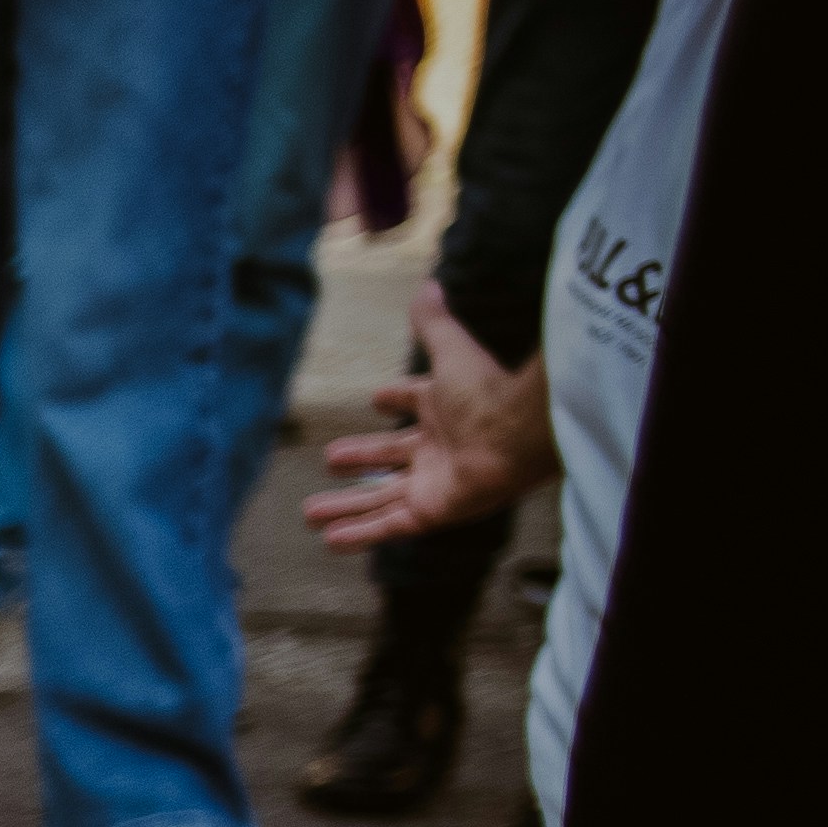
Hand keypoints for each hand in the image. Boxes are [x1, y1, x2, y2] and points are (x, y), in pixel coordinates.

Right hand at [302, 280, 549, 553]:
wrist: (518, 432)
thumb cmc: (488, 391)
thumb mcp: (452, 349)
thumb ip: (434, 324)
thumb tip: (428, 285)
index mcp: (442, 410)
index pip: (413, 405)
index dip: (395, 400)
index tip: (377, 400)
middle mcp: (436, 449)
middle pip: (388, 458)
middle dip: (359, 461)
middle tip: (328, 461)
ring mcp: (432, 484)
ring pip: (378, 498)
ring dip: (345, 507)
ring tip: (309, 514)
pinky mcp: (431, 512)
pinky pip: (389, 526)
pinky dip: (360, 535)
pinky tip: (329, 541)